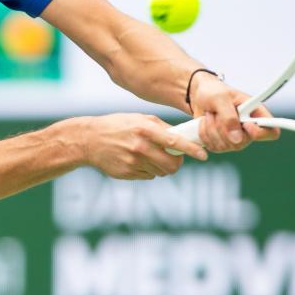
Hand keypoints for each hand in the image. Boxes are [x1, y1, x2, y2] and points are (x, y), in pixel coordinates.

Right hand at [74, 113, 207, 179]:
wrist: (89, 139)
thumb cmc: (118, 125)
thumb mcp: (140, 119)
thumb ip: (161, 128)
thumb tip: (182, 138)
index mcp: (145, 130)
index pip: (175, 142)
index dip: (192, 150)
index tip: (204, 156)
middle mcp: (140, 147)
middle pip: (171, 165)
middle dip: (176, 164)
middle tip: (174, 159)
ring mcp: (133, 162)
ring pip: (161, 172)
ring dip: (161, 167)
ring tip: (149, 156)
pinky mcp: (127, 173)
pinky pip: (148, 176)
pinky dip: (148, 170)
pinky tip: (136, 160)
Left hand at [188, 72, 279, 152]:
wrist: (199, 96)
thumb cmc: (213, 91)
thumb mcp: (220, 98)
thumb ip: (229, 117)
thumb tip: (236, 139)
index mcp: (255, 113)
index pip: (271, 131)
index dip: (260, 133)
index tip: (245, 125)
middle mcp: (248, 128)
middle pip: (242, 143)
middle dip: (223, 129)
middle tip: (216, 113)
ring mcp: (235, 138)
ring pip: (225, 146)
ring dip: (211, 129)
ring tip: (210, 114)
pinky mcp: (222, 143)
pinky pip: (214, 147)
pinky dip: (205, 135)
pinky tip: (205, 122)